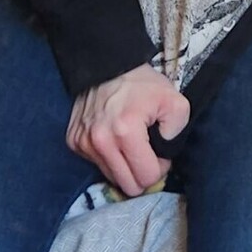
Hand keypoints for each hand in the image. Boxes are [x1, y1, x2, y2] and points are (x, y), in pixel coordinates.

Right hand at [66, 63, 190, 196]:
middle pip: (128, 186)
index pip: (146, 177)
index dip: (159, 167)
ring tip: (129, 143)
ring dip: (124, 166)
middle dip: (142, 173)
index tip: (159, 151)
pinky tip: (113, 138)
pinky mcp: (73, 142)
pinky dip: (108, 157)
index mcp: (126, 132)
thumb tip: (164, 153)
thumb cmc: (142, 85)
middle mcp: (100, 141)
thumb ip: (177, 131)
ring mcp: (83, 142)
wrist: (106, 65)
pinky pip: (96, 165)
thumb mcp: (174, 101)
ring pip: (111, 177)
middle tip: (146, 153)